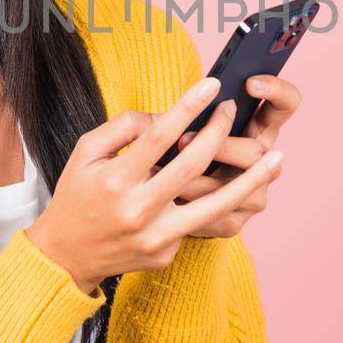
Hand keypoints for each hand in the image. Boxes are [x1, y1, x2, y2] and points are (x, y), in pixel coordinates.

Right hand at [25, 76, 283, 292]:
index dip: (189, 107)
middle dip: (219, 132)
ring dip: (250, 180)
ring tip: (277, 159)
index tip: (212, 85)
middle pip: (193, 164)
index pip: (160, 135)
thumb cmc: (77, 196)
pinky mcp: (166, 254)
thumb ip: (123, 127)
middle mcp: (137, 210)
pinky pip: (193, 220)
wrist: (65, 257)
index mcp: (115, 180)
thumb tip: (165, 116)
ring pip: (214, 203)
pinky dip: (205, 202)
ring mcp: (155, 237)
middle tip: (232, 110)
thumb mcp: (85, 152)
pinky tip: (216, 189)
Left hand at [167, 74, 301, 237]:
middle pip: (256, 152)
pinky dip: (182, 201)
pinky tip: (157, 192)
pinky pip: (211, 213)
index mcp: (260, 128)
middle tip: (181, 140)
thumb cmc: (176, 149)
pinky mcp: (234, 221)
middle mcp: (266, 162)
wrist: (165, 199)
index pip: (286, 103)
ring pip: (230, 187)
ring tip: (157, 166)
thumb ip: (180, 115)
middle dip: (218, 146)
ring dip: (191, 176)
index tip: (250, 82)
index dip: (276, 91)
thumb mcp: (184, 124)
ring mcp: (255, 195)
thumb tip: (155, 119)